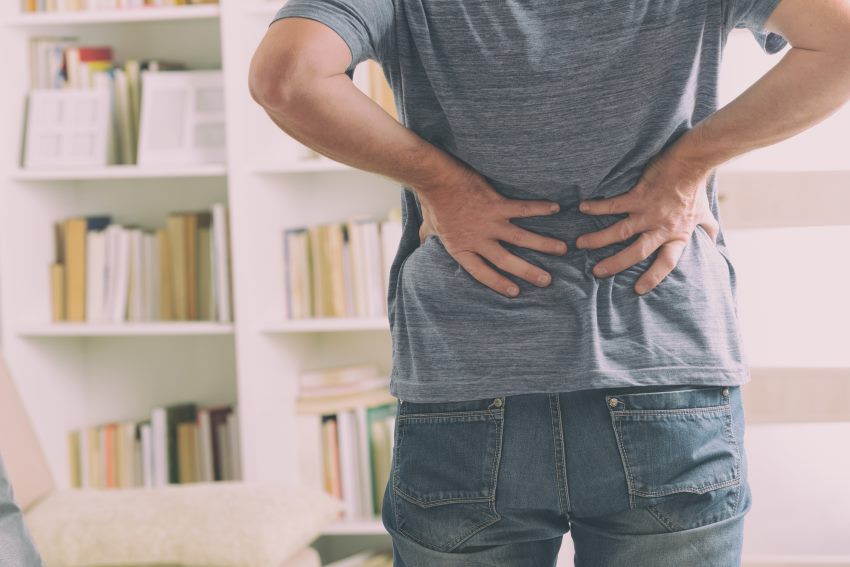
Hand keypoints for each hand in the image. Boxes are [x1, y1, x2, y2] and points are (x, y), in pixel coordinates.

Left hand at [414, 164, 567, 297]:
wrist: (435, 180)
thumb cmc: (432, 202)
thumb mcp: (427, 227)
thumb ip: (427, 238)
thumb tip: (420, 244)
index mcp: (462, 249)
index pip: (481, 272)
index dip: (498, 283)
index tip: (515, 292)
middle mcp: (478, 240)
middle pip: (506, 261)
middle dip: (528, 271)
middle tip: (547, 280)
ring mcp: (489, 223)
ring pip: (520, 238)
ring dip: (543, 244)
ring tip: (562, 249)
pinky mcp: (496, 204)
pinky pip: (522, 209)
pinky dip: (539, 209)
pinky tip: (556, 208)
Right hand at [574, 150, 719, 294]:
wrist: (691, 163)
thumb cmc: (695, 189)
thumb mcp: (704, 213)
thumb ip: (707, 229)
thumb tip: (713, 241)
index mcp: (677, 236)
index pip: (666, 262)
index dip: (653, 277)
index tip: (638, 290)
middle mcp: (661, 228)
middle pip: (637, 252)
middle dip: (615, 264)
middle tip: (596, 272)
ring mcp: (648, 212)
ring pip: (620, 231)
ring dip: (598, 239)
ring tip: (580, 244)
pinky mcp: (639, 196)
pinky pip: (615, 205)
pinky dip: (597, 207)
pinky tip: (582, 208)